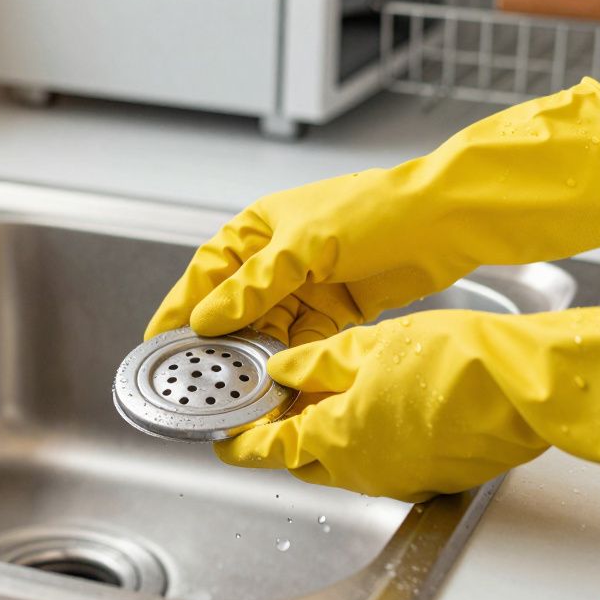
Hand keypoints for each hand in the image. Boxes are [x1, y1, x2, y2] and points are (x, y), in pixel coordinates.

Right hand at [146, 77, 599, 346]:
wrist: (440, 222)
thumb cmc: (373, 211)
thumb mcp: (302, 245)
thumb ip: (254, 286)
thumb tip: (209, 318)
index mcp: (258, 230)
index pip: (206, 274)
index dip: (180, 309)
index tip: (159, 342)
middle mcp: (276, 259)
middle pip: (232, 309)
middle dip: (217, 343)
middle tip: (196, 378)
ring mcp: (305, 285)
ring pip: (265, 331)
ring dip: (254, 358)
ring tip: (236, 388)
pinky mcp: (333, 310)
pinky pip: (299, 342)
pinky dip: (289, 362)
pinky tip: (278, 383)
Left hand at [217, 304, 599, 501]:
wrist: (524, 388)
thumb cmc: (454, 362)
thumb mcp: (367, 347)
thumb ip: (315, 363)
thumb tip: (282, 368)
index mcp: (333, 436)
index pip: (265, 445)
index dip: (237, 436)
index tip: (221, 428)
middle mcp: (358, 468)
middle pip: (299, 455)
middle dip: (279, 430)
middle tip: (271, 398)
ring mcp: (394, 477)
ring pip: (338, 459)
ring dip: (321, 432)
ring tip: (322, 388)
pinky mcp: (425, 475)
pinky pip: (376, 461)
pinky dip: (360, 437)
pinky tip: (372, 401)